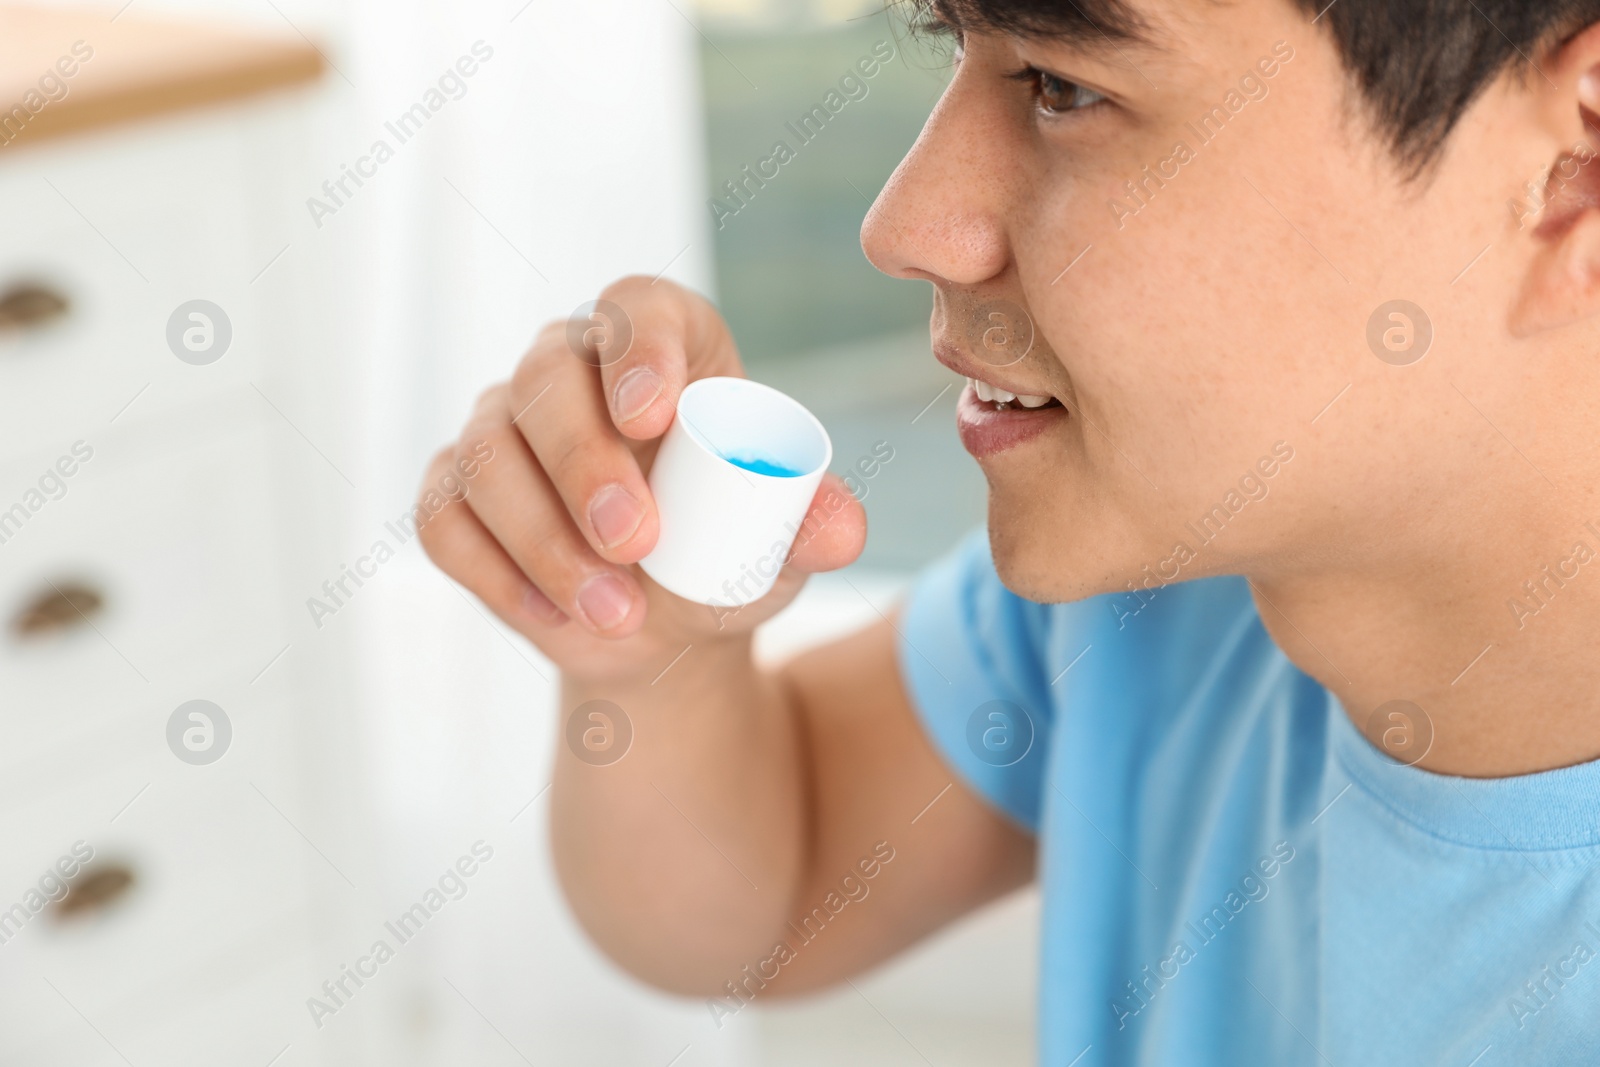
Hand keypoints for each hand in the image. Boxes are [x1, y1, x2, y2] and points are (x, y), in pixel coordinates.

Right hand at [418, 276, 866, 682]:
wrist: (661, 630)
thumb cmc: (726, 556)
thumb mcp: (779, 548)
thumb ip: (813, 530)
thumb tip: (844, 533)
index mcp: (660, 346)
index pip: (638, 309)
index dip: (639, 348)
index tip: (654, 416)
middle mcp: (567, 369)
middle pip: (547, 379)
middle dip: (585, 463)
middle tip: (636, 540)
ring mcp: (500, 428)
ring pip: (487, 456)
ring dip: (546, 542)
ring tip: (618, 613)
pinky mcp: (453, 493)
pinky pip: (445, 520)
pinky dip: (498, 576)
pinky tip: (555, 619)